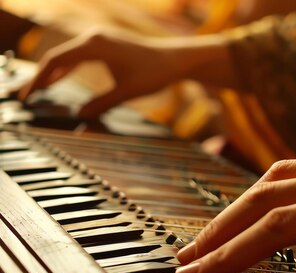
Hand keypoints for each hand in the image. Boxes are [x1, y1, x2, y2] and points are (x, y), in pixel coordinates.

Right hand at [20, 30, 234, 116]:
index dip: (40, 79)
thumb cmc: (154, 73)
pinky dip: (69, 68)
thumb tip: (79, 116)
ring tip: (39, 90)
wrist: (175, 59)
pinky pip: (79, 55)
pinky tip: (61, 80)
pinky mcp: (106, 44)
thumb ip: (101, 104)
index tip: (29, 96)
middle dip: (41, 77)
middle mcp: (94, 38)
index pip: (57, 61)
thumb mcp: (126, 92)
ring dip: (54, 72)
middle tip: (26, 96)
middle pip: (58, 57)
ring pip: (68, 55)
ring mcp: (100, 39)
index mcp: (95, 46)